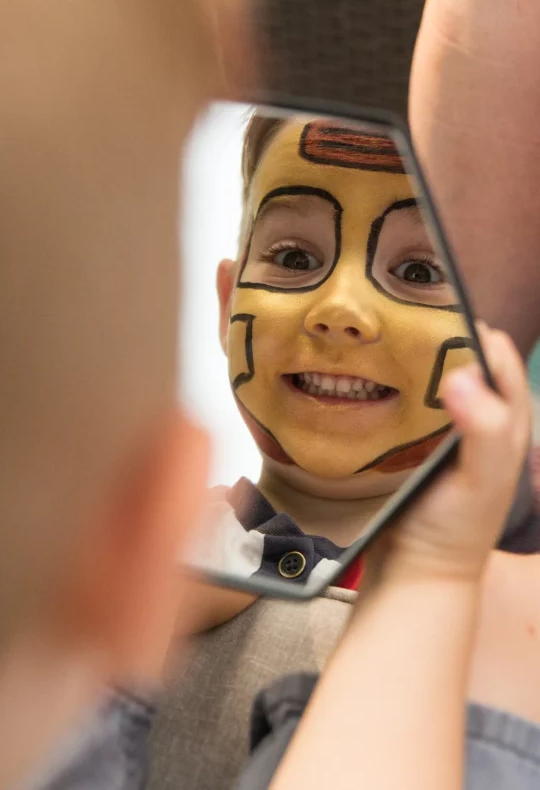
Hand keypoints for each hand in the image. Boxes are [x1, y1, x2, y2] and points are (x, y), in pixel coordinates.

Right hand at [369, 325, 530, 583]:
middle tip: (408, 317)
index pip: (500, 363)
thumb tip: (462, 377)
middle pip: (470, 366)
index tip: (442, 308)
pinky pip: (413, 406)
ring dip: (421, 361)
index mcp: (505, 427)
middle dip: (446, 338)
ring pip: (439, 384)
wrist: (416, 573)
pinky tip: (378, 382)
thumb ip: (483, 431)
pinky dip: (401, 388)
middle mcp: (480, 427)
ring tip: (390, 340)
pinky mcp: (419, 449)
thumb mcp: (479, 481)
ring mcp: (448, 438)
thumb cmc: (454, 529)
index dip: (479, 334)